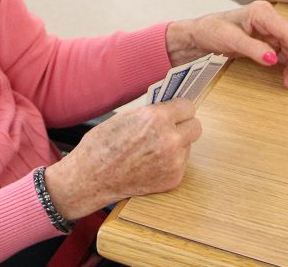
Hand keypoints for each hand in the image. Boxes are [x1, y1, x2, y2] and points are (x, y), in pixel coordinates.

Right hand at [42, 100, 200, 219]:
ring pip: (188, 146)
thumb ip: (153, 112)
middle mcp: (170, 140)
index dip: (180, 109)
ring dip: (177, 145)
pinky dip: (170, 162)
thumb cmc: (103, 145)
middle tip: (172, 128)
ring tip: (153, 149)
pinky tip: (151, 163)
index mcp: (157, 118)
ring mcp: (174, 162)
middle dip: (184, 126)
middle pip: (196, 127)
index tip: (176, 111)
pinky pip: (180, 163)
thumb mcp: (127, 117)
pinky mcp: (173, 179)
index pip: (188, 106)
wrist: (91, 177)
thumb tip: (170, 108)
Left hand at [166, 1, 287, 88]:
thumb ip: (252, 48)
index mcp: (262, 12)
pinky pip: (284, 53)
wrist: (198, 35)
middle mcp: (269, 18)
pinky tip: (287, 78)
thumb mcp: (229, 39)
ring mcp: (269, 29)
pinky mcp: (267, 41)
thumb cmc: (210, 30)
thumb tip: (274, 59)